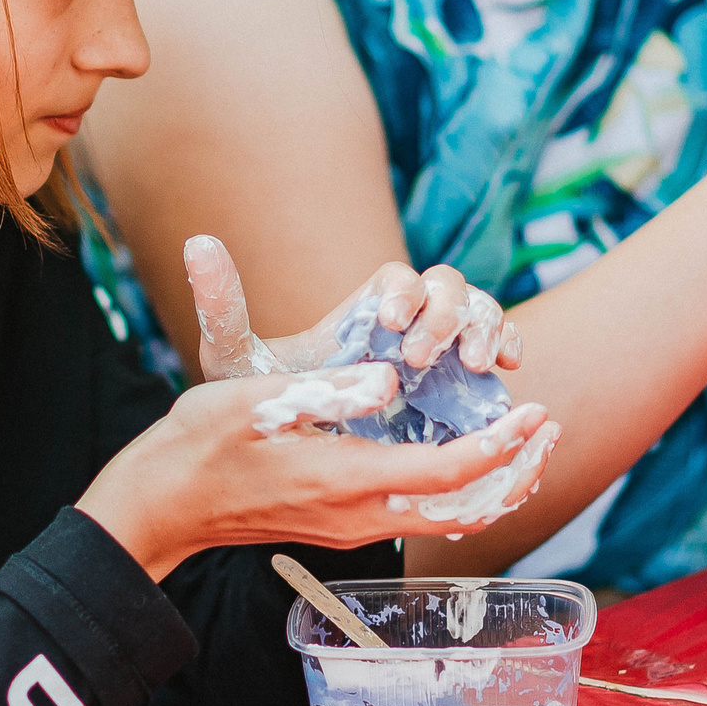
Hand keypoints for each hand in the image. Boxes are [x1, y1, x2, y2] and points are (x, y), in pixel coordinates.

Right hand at [78, 372, 557, 579]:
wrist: (160, 505)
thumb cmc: (198, 444)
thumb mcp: (254, 399)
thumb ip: (327, 388)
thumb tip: (388, 376)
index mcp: (346, 480)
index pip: (449, 472)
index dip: (500, 445)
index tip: (534, 411)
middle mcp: (359, 515)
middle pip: (465, 507)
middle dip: (516, 470)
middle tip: (551, 428)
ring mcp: (351, 526)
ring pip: (446, 516)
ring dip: (493, 483)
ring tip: (525, 444)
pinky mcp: (340, 523)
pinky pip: (421, 513)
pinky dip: (458, 489)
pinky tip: (466, 461)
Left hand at [184, 235, 522, 381]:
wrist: (296, 461)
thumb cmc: (270, 405)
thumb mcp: (238, 363)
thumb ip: (222, 307)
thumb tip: (196, 244)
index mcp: (365, 310)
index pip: (397, 279)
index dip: (404, 293)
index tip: (392, 321)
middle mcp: (410, 322)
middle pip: (449, 289)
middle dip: (448, 314)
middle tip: (427, 354)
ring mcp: (445, 352)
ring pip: (482, 314)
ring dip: (486, 329)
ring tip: (477, 363)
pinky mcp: (468, 386)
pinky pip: (501, 353)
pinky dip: (510, 349)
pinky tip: (508, 370)